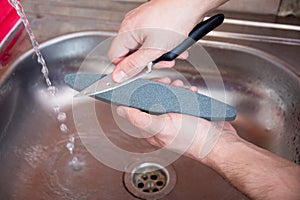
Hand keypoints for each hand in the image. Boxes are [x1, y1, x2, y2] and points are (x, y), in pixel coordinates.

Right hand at [107, 0, 204, 81]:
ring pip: (144, 46)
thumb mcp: (153, 50)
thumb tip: (118, 75)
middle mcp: (131, 25)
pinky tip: (173, 46)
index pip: (114, 57)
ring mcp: (141, 21)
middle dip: (146, 61)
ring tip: (170, 55)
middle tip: (158, 63)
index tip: (138, 72)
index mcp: (126, 32)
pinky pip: (152, 38)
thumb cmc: (175, 20)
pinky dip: (162, 45)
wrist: (191, 4)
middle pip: (131, 53)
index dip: (126, 68)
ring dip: (157, 54)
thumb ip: (134, 65)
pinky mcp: (152, 20)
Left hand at [116, 77, 237, 159]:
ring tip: (180, 87)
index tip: (142, 85)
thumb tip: (123, 110)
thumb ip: (142, 120)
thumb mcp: (164, 127)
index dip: (136, 95)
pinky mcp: (186, 113)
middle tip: (165, 83)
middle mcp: (160, 124)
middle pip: (151, 100)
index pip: (135, 110)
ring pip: (166, 97)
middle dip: (157, 88)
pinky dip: (185, 92)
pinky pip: (181, 98)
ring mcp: (173, 118)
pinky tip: (190, 93)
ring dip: (173, 88)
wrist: (219, 141)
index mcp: (151, 129)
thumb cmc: (193, 139)